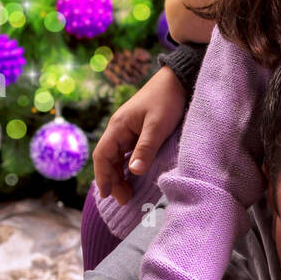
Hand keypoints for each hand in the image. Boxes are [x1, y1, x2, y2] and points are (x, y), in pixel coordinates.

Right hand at [92, 63, 185, 204]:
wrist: (178, 79)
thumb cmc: (166, 99)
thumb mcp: (157, 125)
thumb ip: (145, 148)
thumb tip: (133, 172)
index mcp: (118, 127)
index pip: (102, 155)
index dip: (103, 176)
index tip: (107, 195)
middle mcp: (120, 129)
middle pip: (108, 159)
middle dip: (113, 180)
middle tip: (125, 199)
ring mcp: (129, 130)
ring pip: (119, 157)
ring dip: (121, 174)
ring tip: (130, 193)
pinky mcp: (140, 131)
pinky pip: (129, 152)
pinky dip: (130, 166)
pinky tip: (136, 176)